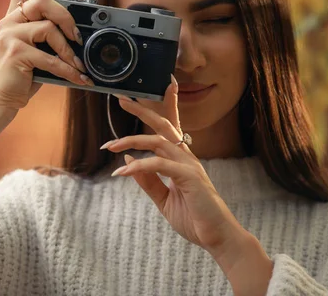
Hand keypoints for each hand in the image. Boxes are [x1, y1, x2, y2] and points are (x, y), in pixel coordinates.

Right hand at [0, 0, 92, 111]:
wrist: (0, 100)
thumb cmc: (21, 75)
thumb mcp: (33, 49)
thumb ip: (46, 34)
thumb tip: (79, 30)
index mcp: (13, 17)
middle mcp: (9, 22)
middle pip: (43, 0)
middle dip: (66, 17)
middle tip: (77, 36)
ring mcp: (10, 36)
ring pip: (48, 28)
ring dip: (68, 49)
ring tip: (77, 64)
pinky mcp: (15, 53)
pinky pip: (50, 58)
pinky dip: (68, 70)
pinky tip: (78, 78)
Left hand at [102, 77, 244, 255]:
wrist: (218, 239)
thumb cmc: (194, 218)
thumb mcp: (163, 198)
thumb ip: (147, 179)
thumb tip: (128, 160)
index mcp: (181, 159)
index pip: (171, 127)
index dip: (166, 105)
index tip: (155, 88)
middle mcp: (186, 156)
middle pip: (163, 124)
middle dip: (142, 109)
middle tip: (120, 98)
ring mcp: (190, 165)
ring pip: (157, 141)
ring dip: (131, 140)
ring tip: (110, 146)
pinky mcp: (190, 177)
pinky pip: (159, 164)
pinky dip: (138, 166)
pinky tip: (122, 173)